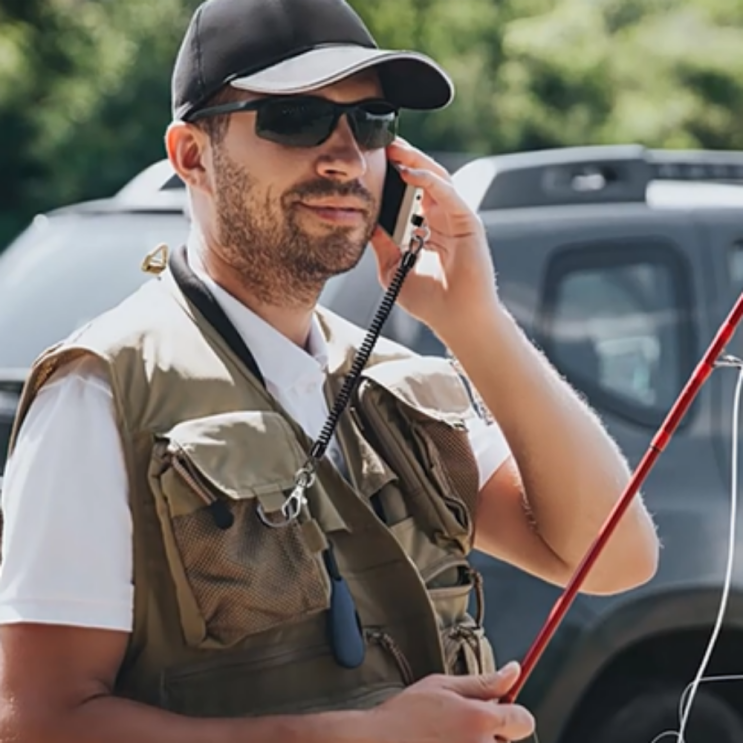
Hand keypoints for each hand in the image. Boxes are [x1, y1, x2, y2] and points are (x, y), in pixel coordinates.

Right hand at [365, 661, 535, 741]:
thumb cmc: (405, 715)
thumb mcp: (443, 686)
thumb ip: (484, 682)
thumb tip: (513, 671)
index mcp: (480, 720)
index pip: (524, 721)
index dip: (511, 714)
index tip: (497, 713)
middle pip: (507, 742)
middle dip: (490, 734)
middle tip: (459, 728)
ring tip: (448, 741)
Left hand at [370, 138, 499, 339]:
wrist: (456, 321)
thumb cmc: (431, 302)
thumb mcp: (394, 269)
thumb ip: (382, 245)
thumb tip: (364, 223)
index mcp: (428, 228)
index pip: (411, 192)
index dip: (394, 176)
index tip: (373, 162)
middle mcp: (443, 220)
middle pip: (424, 179)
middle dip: (404, 159)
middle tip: (382, 145)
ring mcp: (457, 219)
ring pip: (437, 179)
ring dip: (415, 161)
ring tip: (393, 150)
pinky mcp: (468, 223)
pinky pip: (448, 193)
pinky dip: (429, 181)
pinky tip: (410, 172)